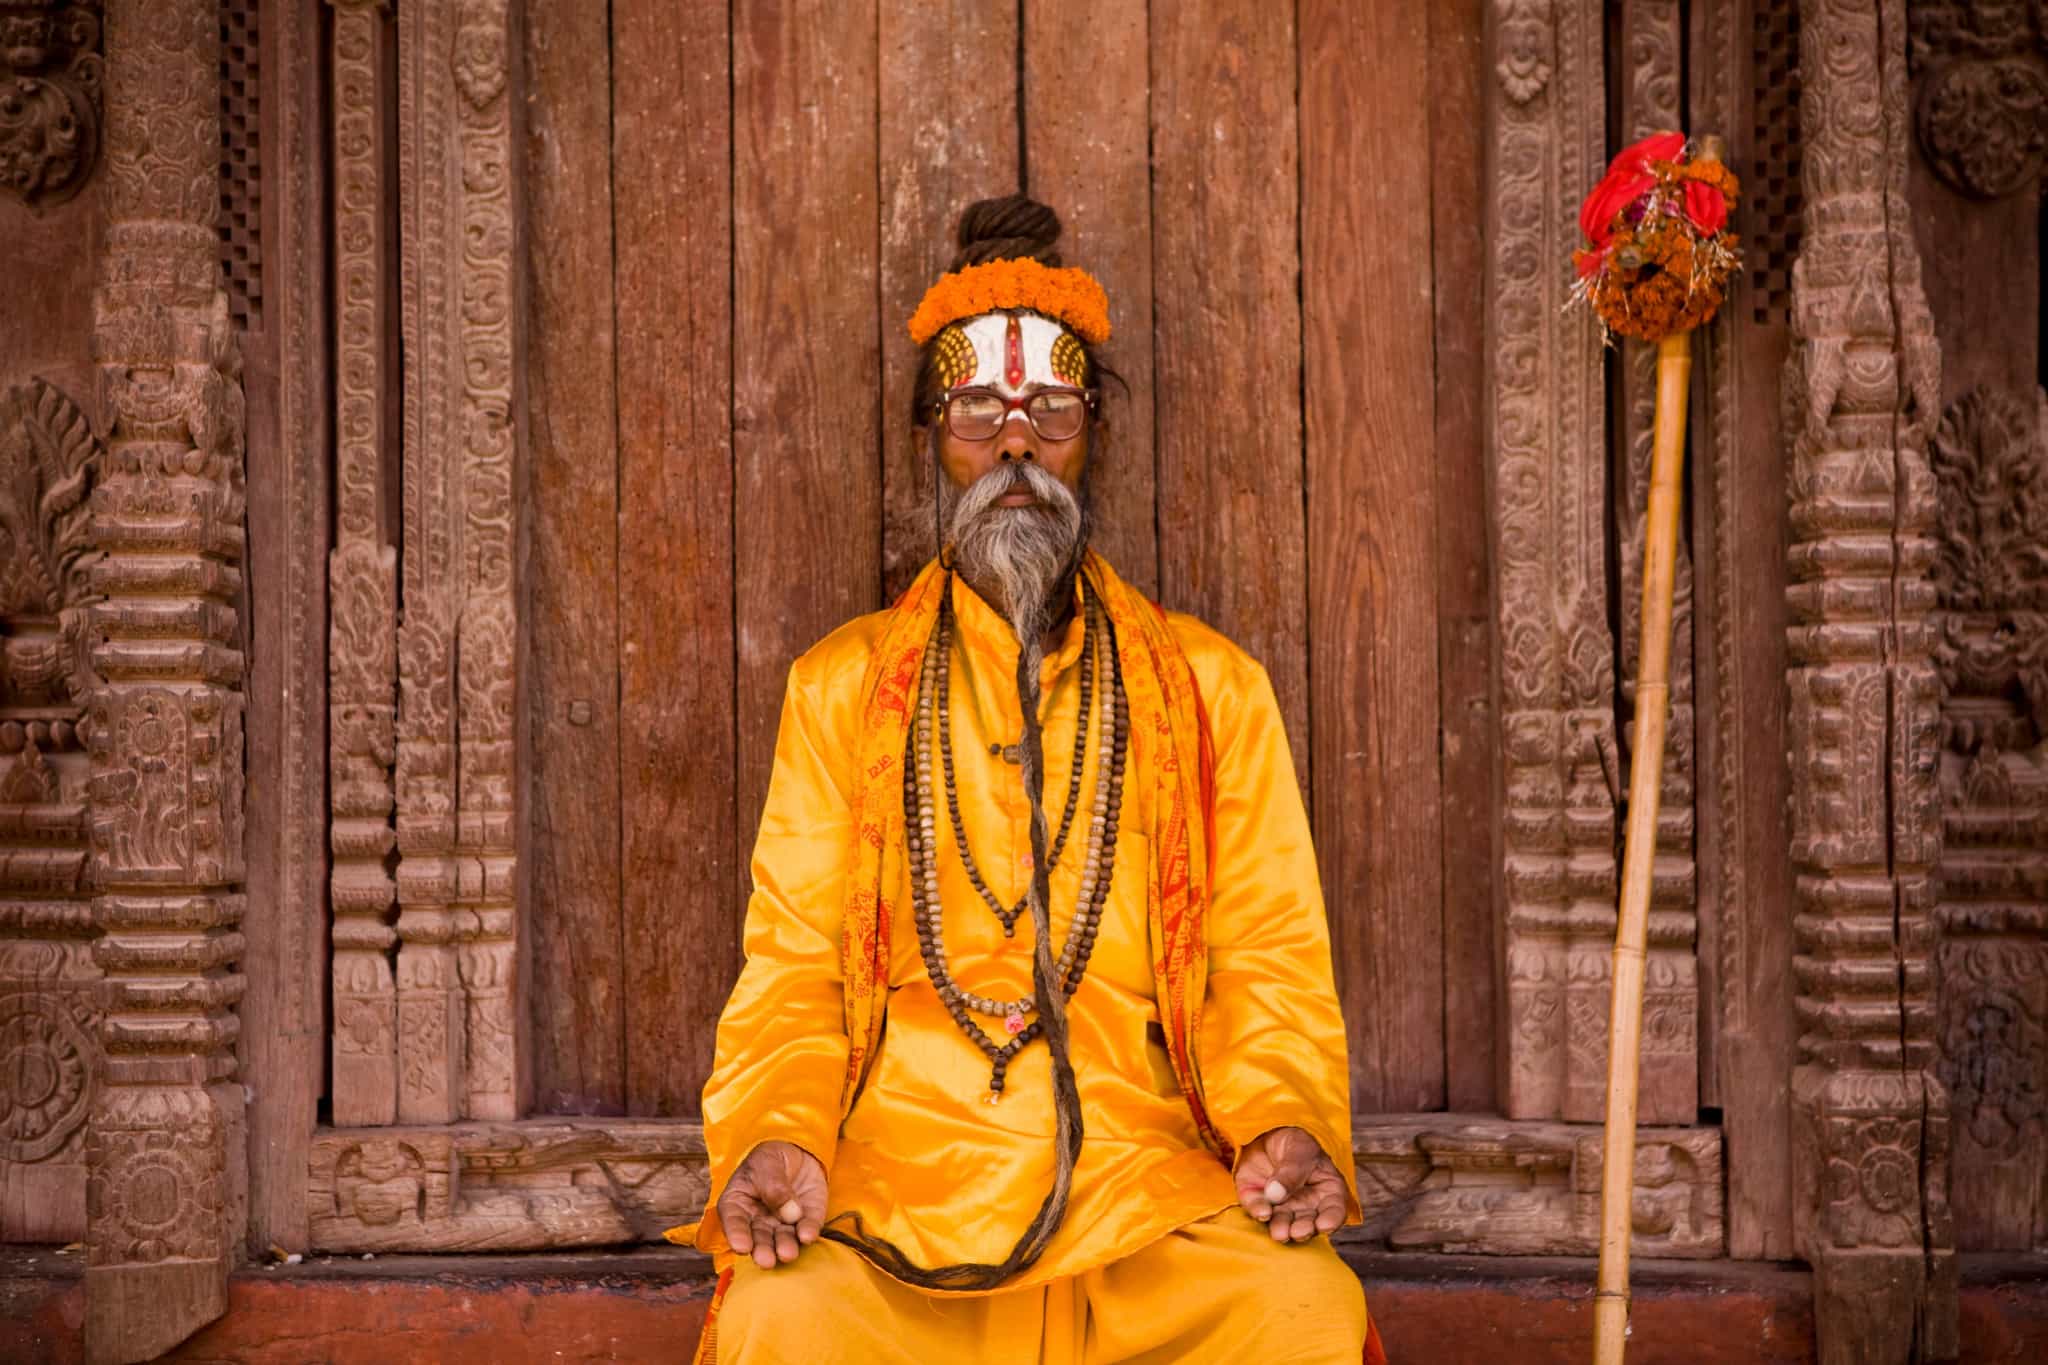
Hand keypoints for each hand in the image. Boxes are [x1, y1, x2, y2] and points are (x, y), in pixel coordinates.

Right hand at [717, 1140, 827, 1268]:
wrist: (798, 1152)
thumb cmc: (770, 1159)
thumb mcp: (766, 1163)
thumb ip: (773, 1185)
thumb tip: (789, 1212)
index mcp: (737, 1204)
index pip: (734, 1222)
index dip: (736, 1236)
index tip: (742, 1247)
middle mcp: (758, 1221)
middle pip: (759, 1239)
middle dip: (763, 1251)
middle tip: (767, 1260)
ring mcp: (782, 1225)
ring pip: (782, 1240)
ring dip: (785, 1247)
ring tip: (788, 1254)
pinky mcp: (806, 1222)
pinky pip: (807, 1230)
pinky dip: (808, 1234)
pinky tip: (808, 1236)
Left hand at [1234, 1126, 1346, 1243]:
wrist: (1266, 1133)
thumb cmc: (1295, 1144)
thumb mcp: (1300, 1149)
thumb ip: (1292, 1170)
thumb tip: (1276, 1193)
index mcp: (1327, 1191)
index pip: (1334, 1210)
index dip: (1332, 1220)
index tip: (1324, 1225)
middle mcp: (1306, 1206)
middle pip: (1308, 1223)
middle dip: (1303, 1230)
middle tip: (1298, 1232)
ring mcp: (1281, 1207)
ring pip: (1283, 1223)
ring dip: (1281, 1229)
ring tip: (1280, 1233)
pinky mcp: (1258, 1202)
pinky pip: (1258, 1209)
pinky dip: (1258, 1212)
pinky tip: (1262, 1212)